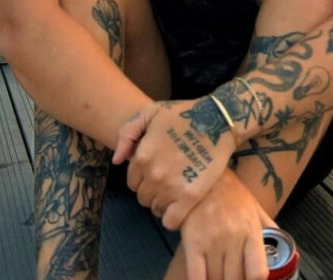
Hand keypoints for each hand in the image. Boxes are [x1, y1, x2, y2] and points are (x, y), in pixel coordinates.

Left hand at [116, 97, 236, 229]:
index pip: (132, 181)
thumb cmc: (183, 114)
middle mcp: (153, 174)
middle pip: (143, 197)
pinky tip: (179, 206)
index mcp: (142, 156)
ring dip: (163, 202)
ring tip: (175, 190)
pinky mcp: (189, 197)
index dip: (143, 177)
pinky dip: (172, 218)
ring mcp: (171, 187)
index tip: (155, 171)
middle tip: (167, 180)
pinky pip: (171, 221)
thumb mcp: (151, 112)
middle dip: (152, 190)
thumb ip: (128, 133)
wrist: (216, 121)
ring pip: (156, 208)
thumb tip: (116, 160)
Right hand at [178, 171, 275, 279]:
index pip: (257, 273)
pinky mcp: (191, 243)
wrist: (201, 171)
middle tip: (231, 276)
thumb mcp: (255, 207)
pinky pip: (196, 277)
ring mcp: (211, 241)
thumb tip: (288, 249)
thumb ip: (269, 230)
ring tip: (219, 275)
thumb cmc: (230, 191)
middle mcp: (233, 237)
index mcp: (251, 230)